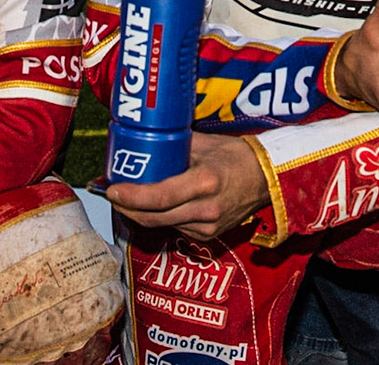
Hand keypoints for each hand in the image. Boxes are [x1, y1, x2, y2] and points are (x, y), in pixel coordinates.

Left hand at [105, 132, 269, 240]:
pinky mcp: (208, 236)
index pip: (160, 196)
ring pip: (161, 225)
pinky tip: (153, 206)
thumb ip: (173, 147)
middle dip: (126, 207)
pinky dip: (160, 218)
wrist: (267, 179)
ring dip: (139, 214)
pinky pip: (175, 228)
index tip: (111, 189)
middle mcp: (206, 208)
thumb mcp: (204, 144)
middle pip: (153, 217)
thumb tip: (142, 144)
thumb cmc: (236, 156)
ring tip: (125, 198)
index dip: (132, 196)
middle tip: (111, 194)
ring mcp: (208, 226)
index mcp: (204, 181)